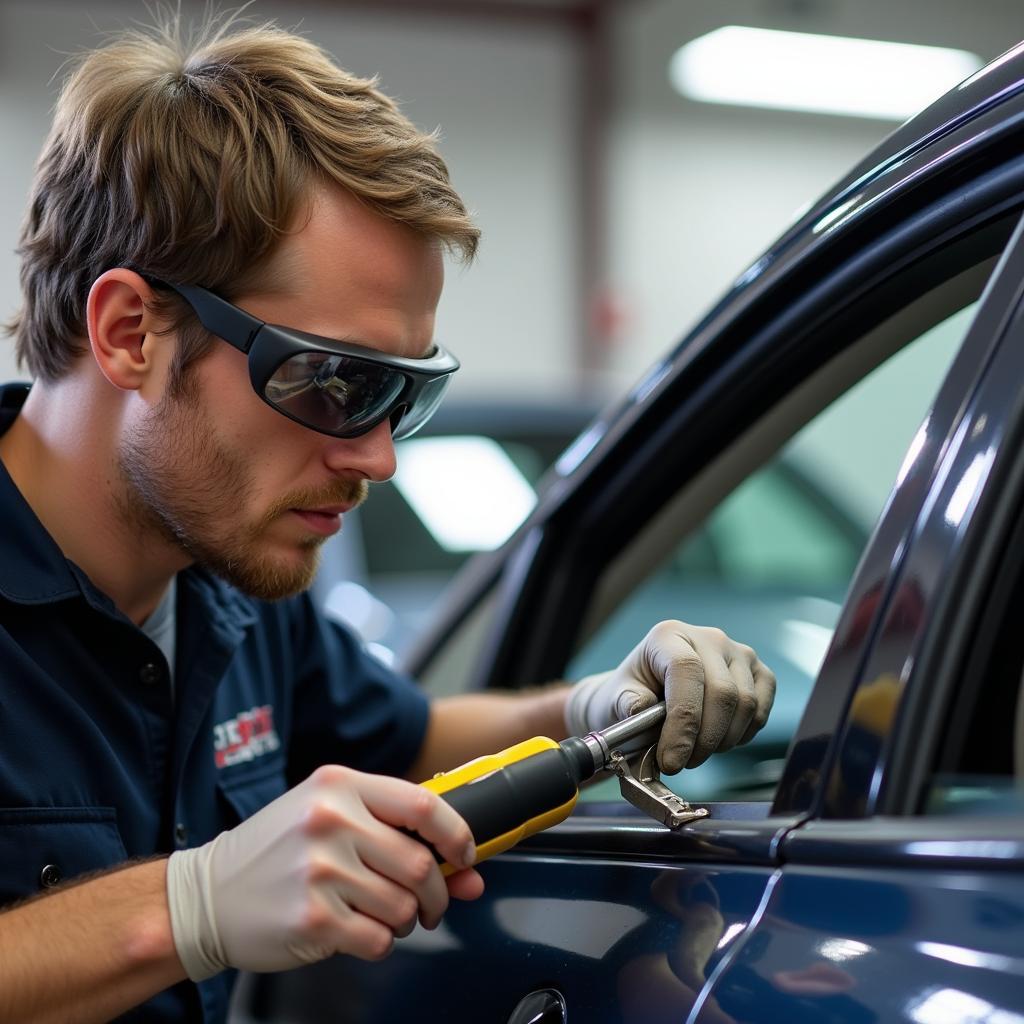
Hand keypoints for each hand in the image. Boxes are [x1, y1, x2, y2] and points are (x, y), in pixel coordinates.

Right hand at [166, 765, 483, 979]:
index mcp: (340, 785)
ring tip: (381, 915)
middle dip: (434, 892)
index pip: (423, 804)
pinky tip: (356, 930)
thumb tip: (469, 873)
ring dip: (405, 920)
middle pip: (420, 863)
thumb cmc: (277, 853)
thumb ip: (397, 835)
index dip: (457, 834)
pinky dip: (380, 942)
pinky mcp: (313, 918)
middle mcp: (331, 820)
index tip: (464, 855)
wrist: (206, 895)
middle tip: (426, 903)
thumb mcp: (329, 817)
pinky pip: (379, 939)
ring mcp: (321, 870)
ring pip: (403, 905)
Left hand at [564, 621, 775, 772]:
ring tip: (695, 753)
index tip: (672, 758)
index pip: (687, 670)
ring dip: (722, 742)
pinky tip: (718, 741)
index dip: (683, 720)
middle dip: (703, 740)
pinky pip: (761, 710)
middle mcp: (709, 637)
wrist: (649, 692)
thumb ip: (627, 704)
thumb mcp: (617, 698)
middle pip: (722, 692)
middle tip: (681, 764)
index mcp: (669, 635)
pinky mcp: (759, 673)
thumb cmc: (633, 694)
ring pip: (745, 705)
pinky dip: (742, 736)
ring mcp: (738, 653)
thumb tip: (642, 710)